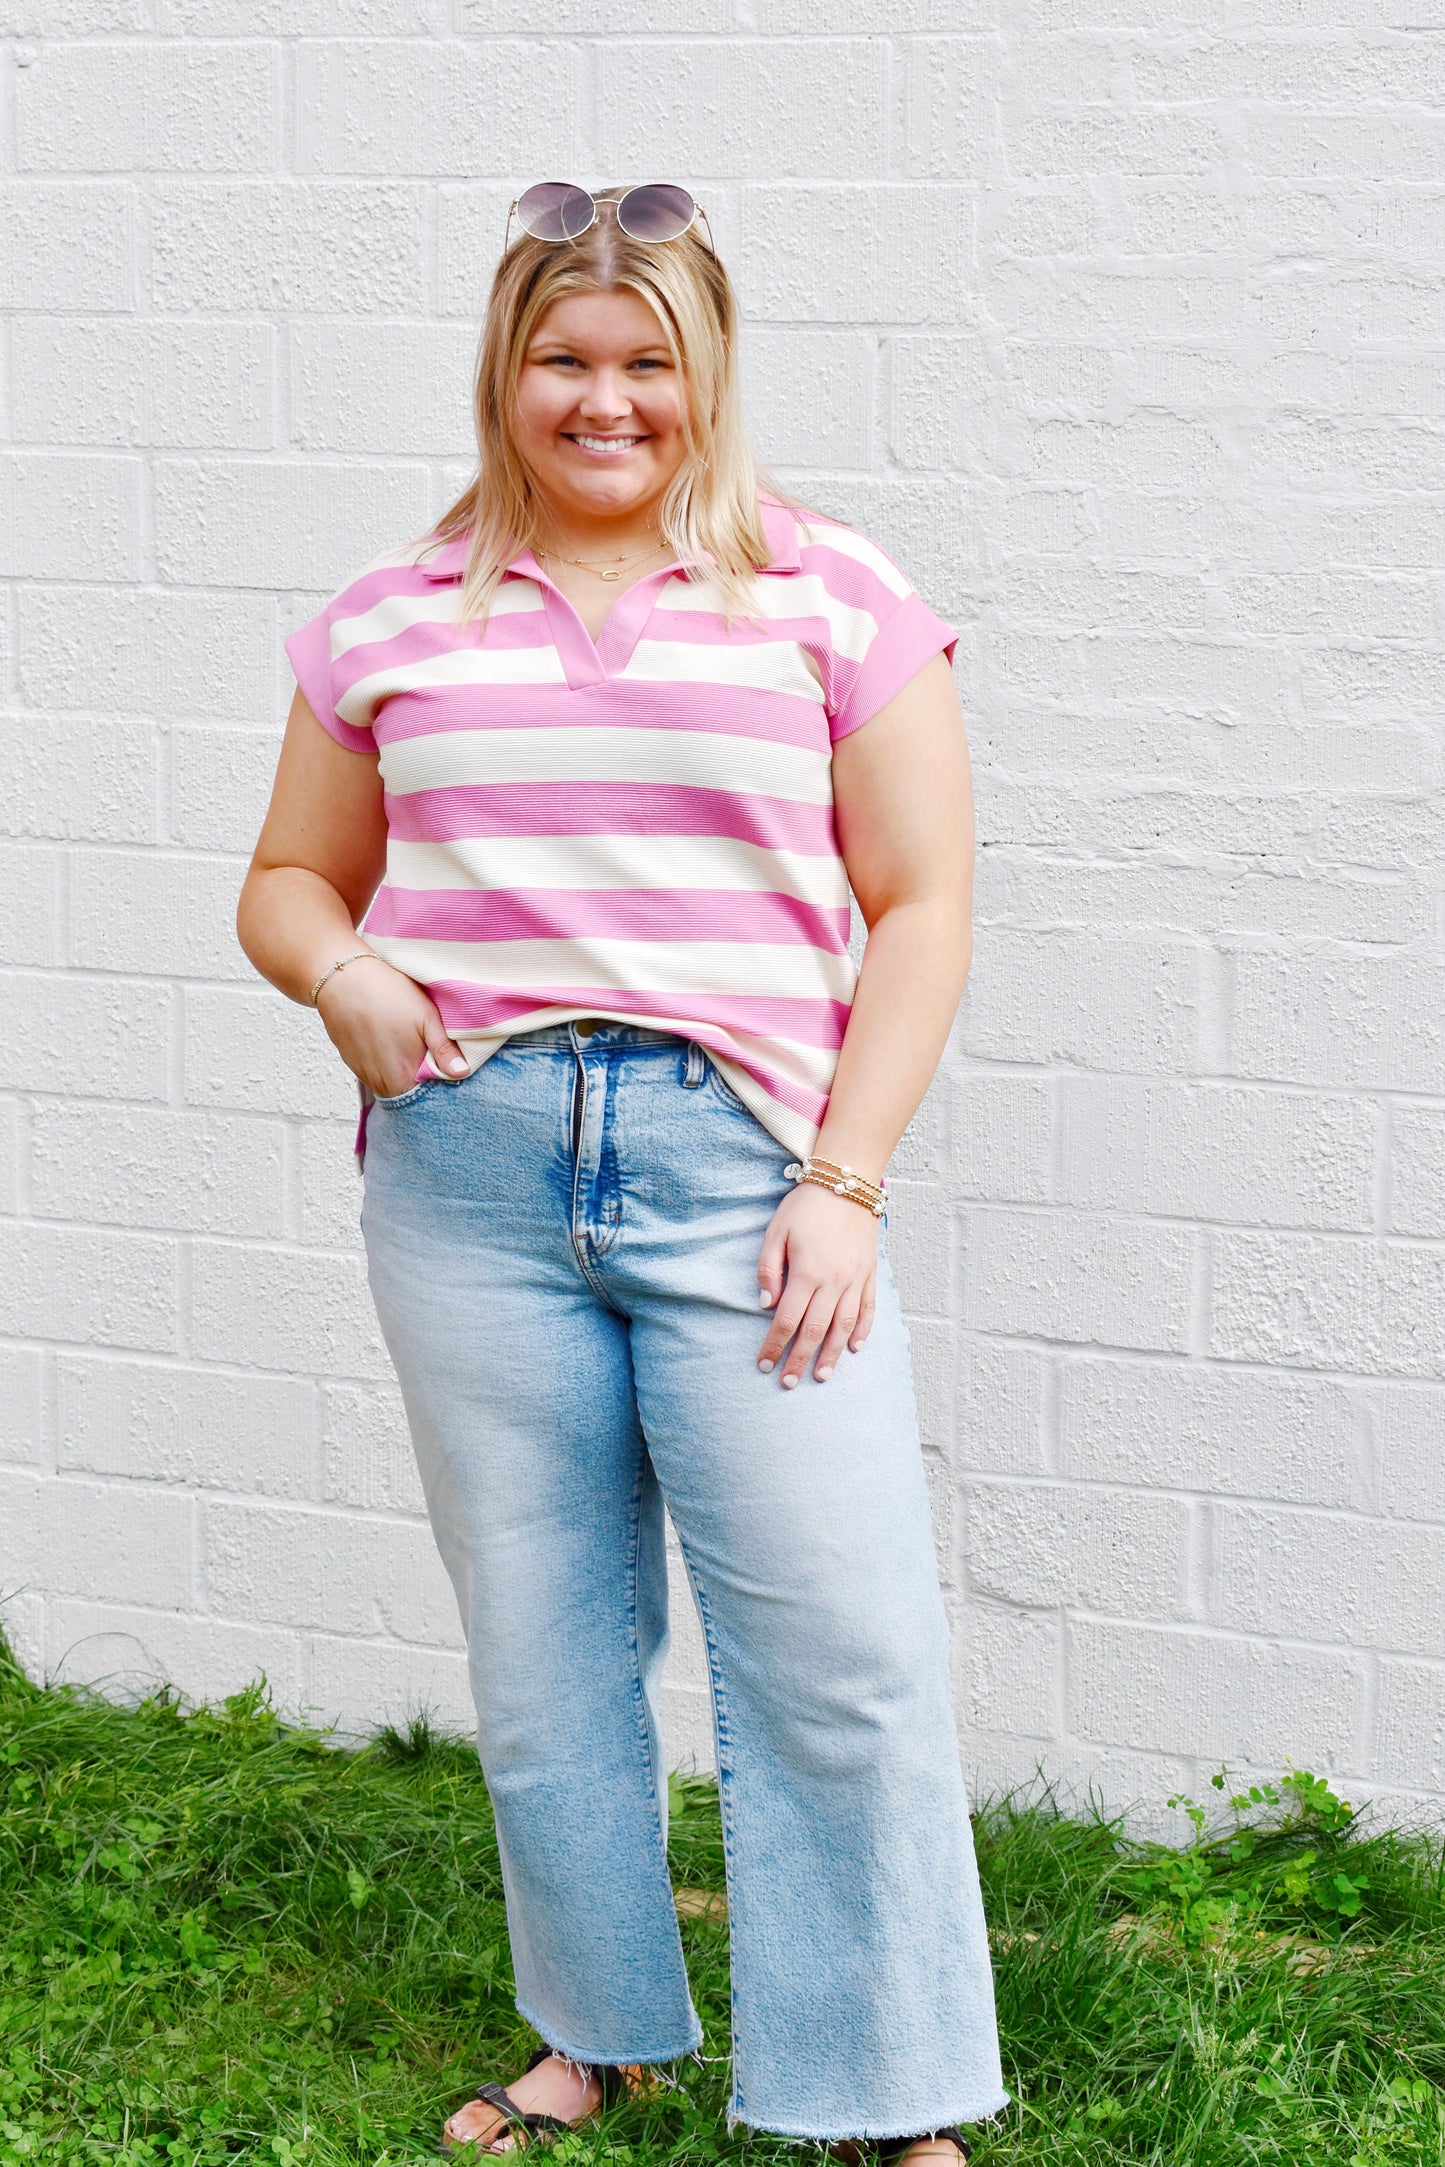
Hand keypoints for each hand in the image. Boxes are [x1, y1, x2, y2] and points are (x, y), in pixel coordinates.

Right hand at [314, 955, 467, 1098]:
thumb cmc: (388, 994)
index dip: (439, 1083)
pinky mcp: (351, 1062)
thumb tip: (460, 1073)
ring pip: (391, 1083)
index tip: (444, 1064)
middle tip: (428, 1051)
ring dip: (401, 1070)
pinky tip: (388, 1039)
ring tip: (406, 1042)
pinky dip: (385, 1062)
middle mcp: (380, 1083)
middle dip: (421, 1077)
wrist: (343, 978)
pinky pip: (375, 1072)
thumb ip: (444, 1050)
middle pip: (408, 1092)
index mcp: (402, 1077)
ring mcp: (363, 1073)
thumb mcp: (426, 1017)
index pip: (427, 1098)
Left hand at [755, 1180, 879, 1387]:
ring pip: (843, 1326)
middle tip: (787, 1383)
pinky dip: (863, 1331)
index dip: (774, 1345)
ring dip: (831, 1354)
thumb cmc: (805, 1206)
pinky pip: (868, 1309)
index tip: (763, 1364)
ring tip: (821, 1376)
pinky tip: (855, 1348)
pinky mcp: (870, 1273)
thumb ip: (768, 1269)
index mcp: (806, 1272)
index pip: (787, 1320)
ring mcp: (855, 1279)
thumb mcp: (776, 1231)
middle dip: (799, 1359)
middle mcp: (833, 1282)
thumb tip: (766, 1304)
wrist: (846, 1182)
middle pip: (814, 1331)